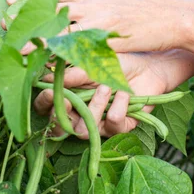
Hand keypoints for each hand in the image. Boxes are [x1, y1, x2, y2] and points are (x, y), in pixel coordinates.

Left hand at [8, 0, 190, 52]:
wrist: (174, 16)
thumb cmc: (145, 11)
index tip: (8, 2)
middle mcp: (91, 0)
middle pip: (49, 4)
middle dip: (24, 15)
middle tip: (1, 25)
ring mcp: (98, 17)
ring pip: (60, 25)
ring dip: (36, 37)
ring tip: (16, 48)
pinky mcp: (108, 36)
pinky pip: (80, 45)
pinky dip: (62, 52)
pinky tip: (48, 60)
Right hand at [34, 52, 167, 137]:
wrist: (149, 66)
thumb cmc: (118, 63)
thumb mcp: (92, 64)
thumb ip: (72, 74)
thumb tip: (48, 79)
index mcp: (70, 98)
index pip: (47, 109)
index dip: (44, 104)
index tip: (50, 93)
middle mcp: (82, 114)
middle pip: (61, 129)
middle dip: (61, 118)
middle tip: (68, 100)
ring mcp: (101, 123)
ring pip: (85, 130)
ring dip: (94, 107)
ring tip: (106, 87)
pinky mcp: (121, 127)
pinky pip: (112, 124)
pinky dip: (118, 106)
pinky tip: (124, 94)